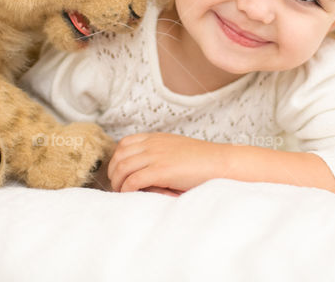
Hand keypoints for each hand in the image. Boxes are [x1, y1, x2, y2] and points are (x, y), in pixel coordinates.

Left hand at [107, 132, 226, 193]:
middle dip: (113, 173)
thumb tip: (144, 169)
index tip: (119, 173)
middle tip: (117, 186)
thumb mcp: (177, 150)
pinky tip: (131, 196)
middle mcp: (153, 144)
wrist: (221, 163)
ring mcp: (156, 156)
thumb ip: (160, 154)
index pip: (124, 144)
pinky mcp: (161, 170)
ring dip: (118, 183)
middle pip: (119, 156)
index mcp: (156, 138)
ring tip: (122, 194)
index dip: (117, 159)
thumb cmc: (203, 161)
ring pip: (122, 168)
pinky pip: (133, 181)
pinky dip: (127, 190)